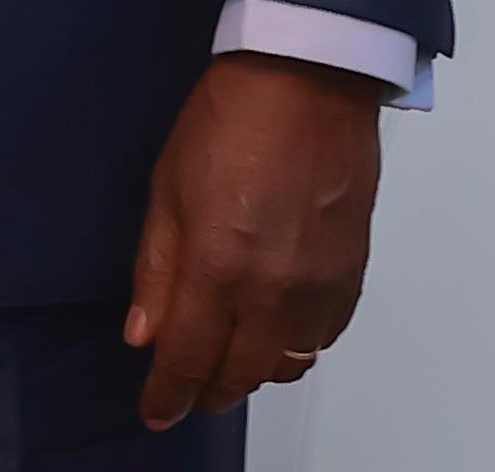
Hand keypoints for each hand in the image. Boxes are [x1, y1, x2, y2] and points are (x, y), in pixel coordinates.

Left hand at [124, 51, 383, 425]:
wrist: (307, 83)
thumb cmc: (231, 120)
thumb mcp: (165, 190)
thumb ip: (155, 272)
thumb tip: (143, 334)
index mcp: (217, 267)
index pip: (188, 359)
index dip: (168, 395)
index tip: (155, 411)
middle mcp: (273, 290)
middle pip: (240, 375)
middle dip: (208, 390)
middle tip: (187, 391)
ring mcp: (318, 287)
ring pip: (286, 365)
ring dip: (252, 372)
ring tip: (226, 360)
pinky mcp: (351, 275)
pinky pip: (322, 337)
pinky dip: (295, 345)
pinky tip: (274, 329)